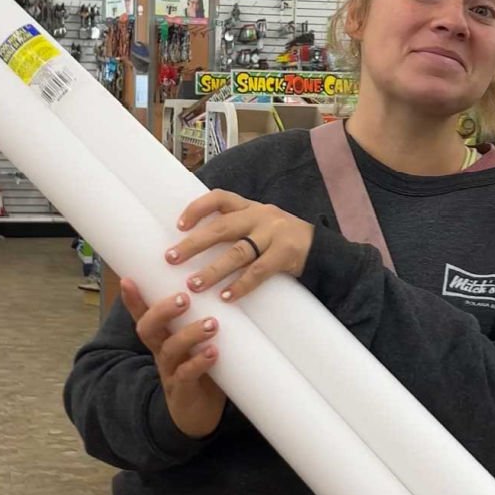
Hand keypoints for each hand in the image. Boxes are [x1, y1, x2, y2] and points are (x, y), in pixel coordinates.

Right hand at [120, 280, 225, 439]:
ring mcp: (170, 372)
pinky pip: (186, 374)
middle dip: (162, 311)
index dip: (133, 300)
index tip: (128, 279)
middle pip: (149, 329)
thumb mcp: (197, 344)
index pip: (143, 316)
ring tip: (211, 324)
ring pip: (170, 349)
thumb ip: (203, 322)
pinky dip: (199, 362)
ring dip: (189, 334)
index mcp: (162, 339)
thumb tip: (224, 289)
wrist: (199, 416)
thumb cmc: (201, 372)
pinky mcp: (182, 390)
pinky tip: (213, 352)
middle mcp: (161, 353)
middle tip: (184, 298)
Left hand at [165, 189, 313, 303]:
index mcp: (249, 207)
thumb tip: (192, 244)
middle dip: (194, 244)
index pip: (220, 198)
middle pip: (221, 228)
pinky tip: (226, 297)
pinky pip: (259, 271)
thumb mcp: (258, 225)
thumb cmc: (279, 239)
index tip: (179, 225)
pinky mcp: (286, 254)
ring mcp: (274, 234)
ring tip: (193, 284)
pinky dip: (241, 285)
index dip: (198, 208)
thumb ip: (233, 229)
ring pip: (238, 252)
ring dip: (213, 270)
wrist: (323, 249)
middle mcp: (260, 216)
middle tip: (171, 258)